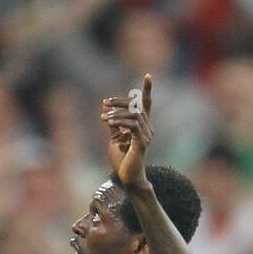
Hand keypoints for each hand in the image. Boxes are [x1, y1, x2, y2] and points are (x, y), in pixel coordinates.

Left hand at [101, 73, 152, 187]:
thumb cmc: (122, 160)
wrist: (128, 178)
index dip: (148, 90)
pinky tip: (109, 122)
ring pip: (133, 115)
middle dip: (120, 102)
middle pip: (136, 107)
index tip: (148, 75)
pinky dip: (120, 122)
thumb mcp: (114, 138)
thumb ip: (113, 123)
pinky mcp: (142, 143)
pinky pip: (132, 126)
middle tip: (106, 102)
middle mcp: (147, 129)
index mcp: (143, 126)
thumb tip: (105, 106)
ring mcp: (146, 136)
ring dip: (116, 114)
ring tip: (103, 117)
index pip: (146, 105)